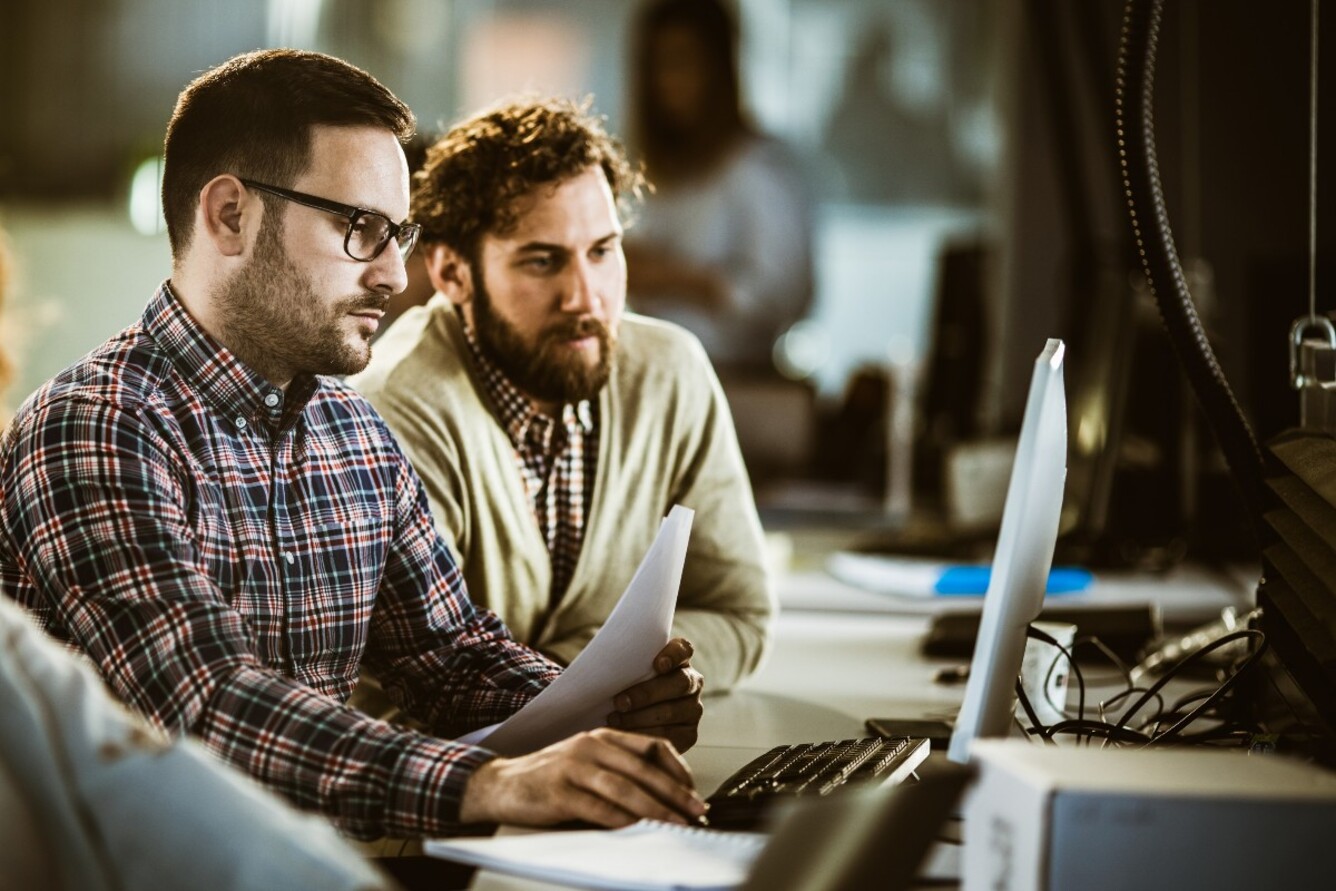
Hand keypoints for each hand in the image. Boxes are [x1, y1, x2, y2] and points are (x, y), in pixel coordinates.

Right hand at [458, 728, 705, 827]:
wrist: (499, 784)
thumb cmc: (548, 778)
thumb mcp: (587, 763)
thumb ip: (618, 771)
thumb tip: (663, 797)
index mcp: (603, 736)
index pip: (652, 747)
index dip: (678, 769)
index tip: (693, 792)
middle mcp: (591, 746)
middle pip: (644, 770)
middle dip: (675, 793)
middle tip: (696, 812)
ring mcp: (574, 767)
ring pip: (625, 788)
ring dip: (656, 809)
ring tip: (675, 825)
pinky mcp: (559, 792)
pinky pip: (599, 808)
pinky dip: (623, 821)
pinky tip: (639, 830)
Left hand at [607, 637, 704, 752]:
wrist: (627, 718)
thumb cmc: (622, 686)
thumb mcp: (625, 672)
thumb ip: (624, 664)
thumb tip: (599, 664)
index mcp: (679, 659)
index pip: (684, 649)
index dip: (673, 655)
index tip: (657, 664)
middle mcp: (692, 682)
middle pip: (679, 683)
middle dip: (647, 693)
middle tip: (620, 702)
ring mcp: (693, 709)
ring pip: (671, 712)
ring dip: (639, 717)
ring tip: (614, 720)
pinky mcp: (689, 734)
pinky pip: (669, 736)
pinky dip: (644, 735)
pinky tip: (625, 735)